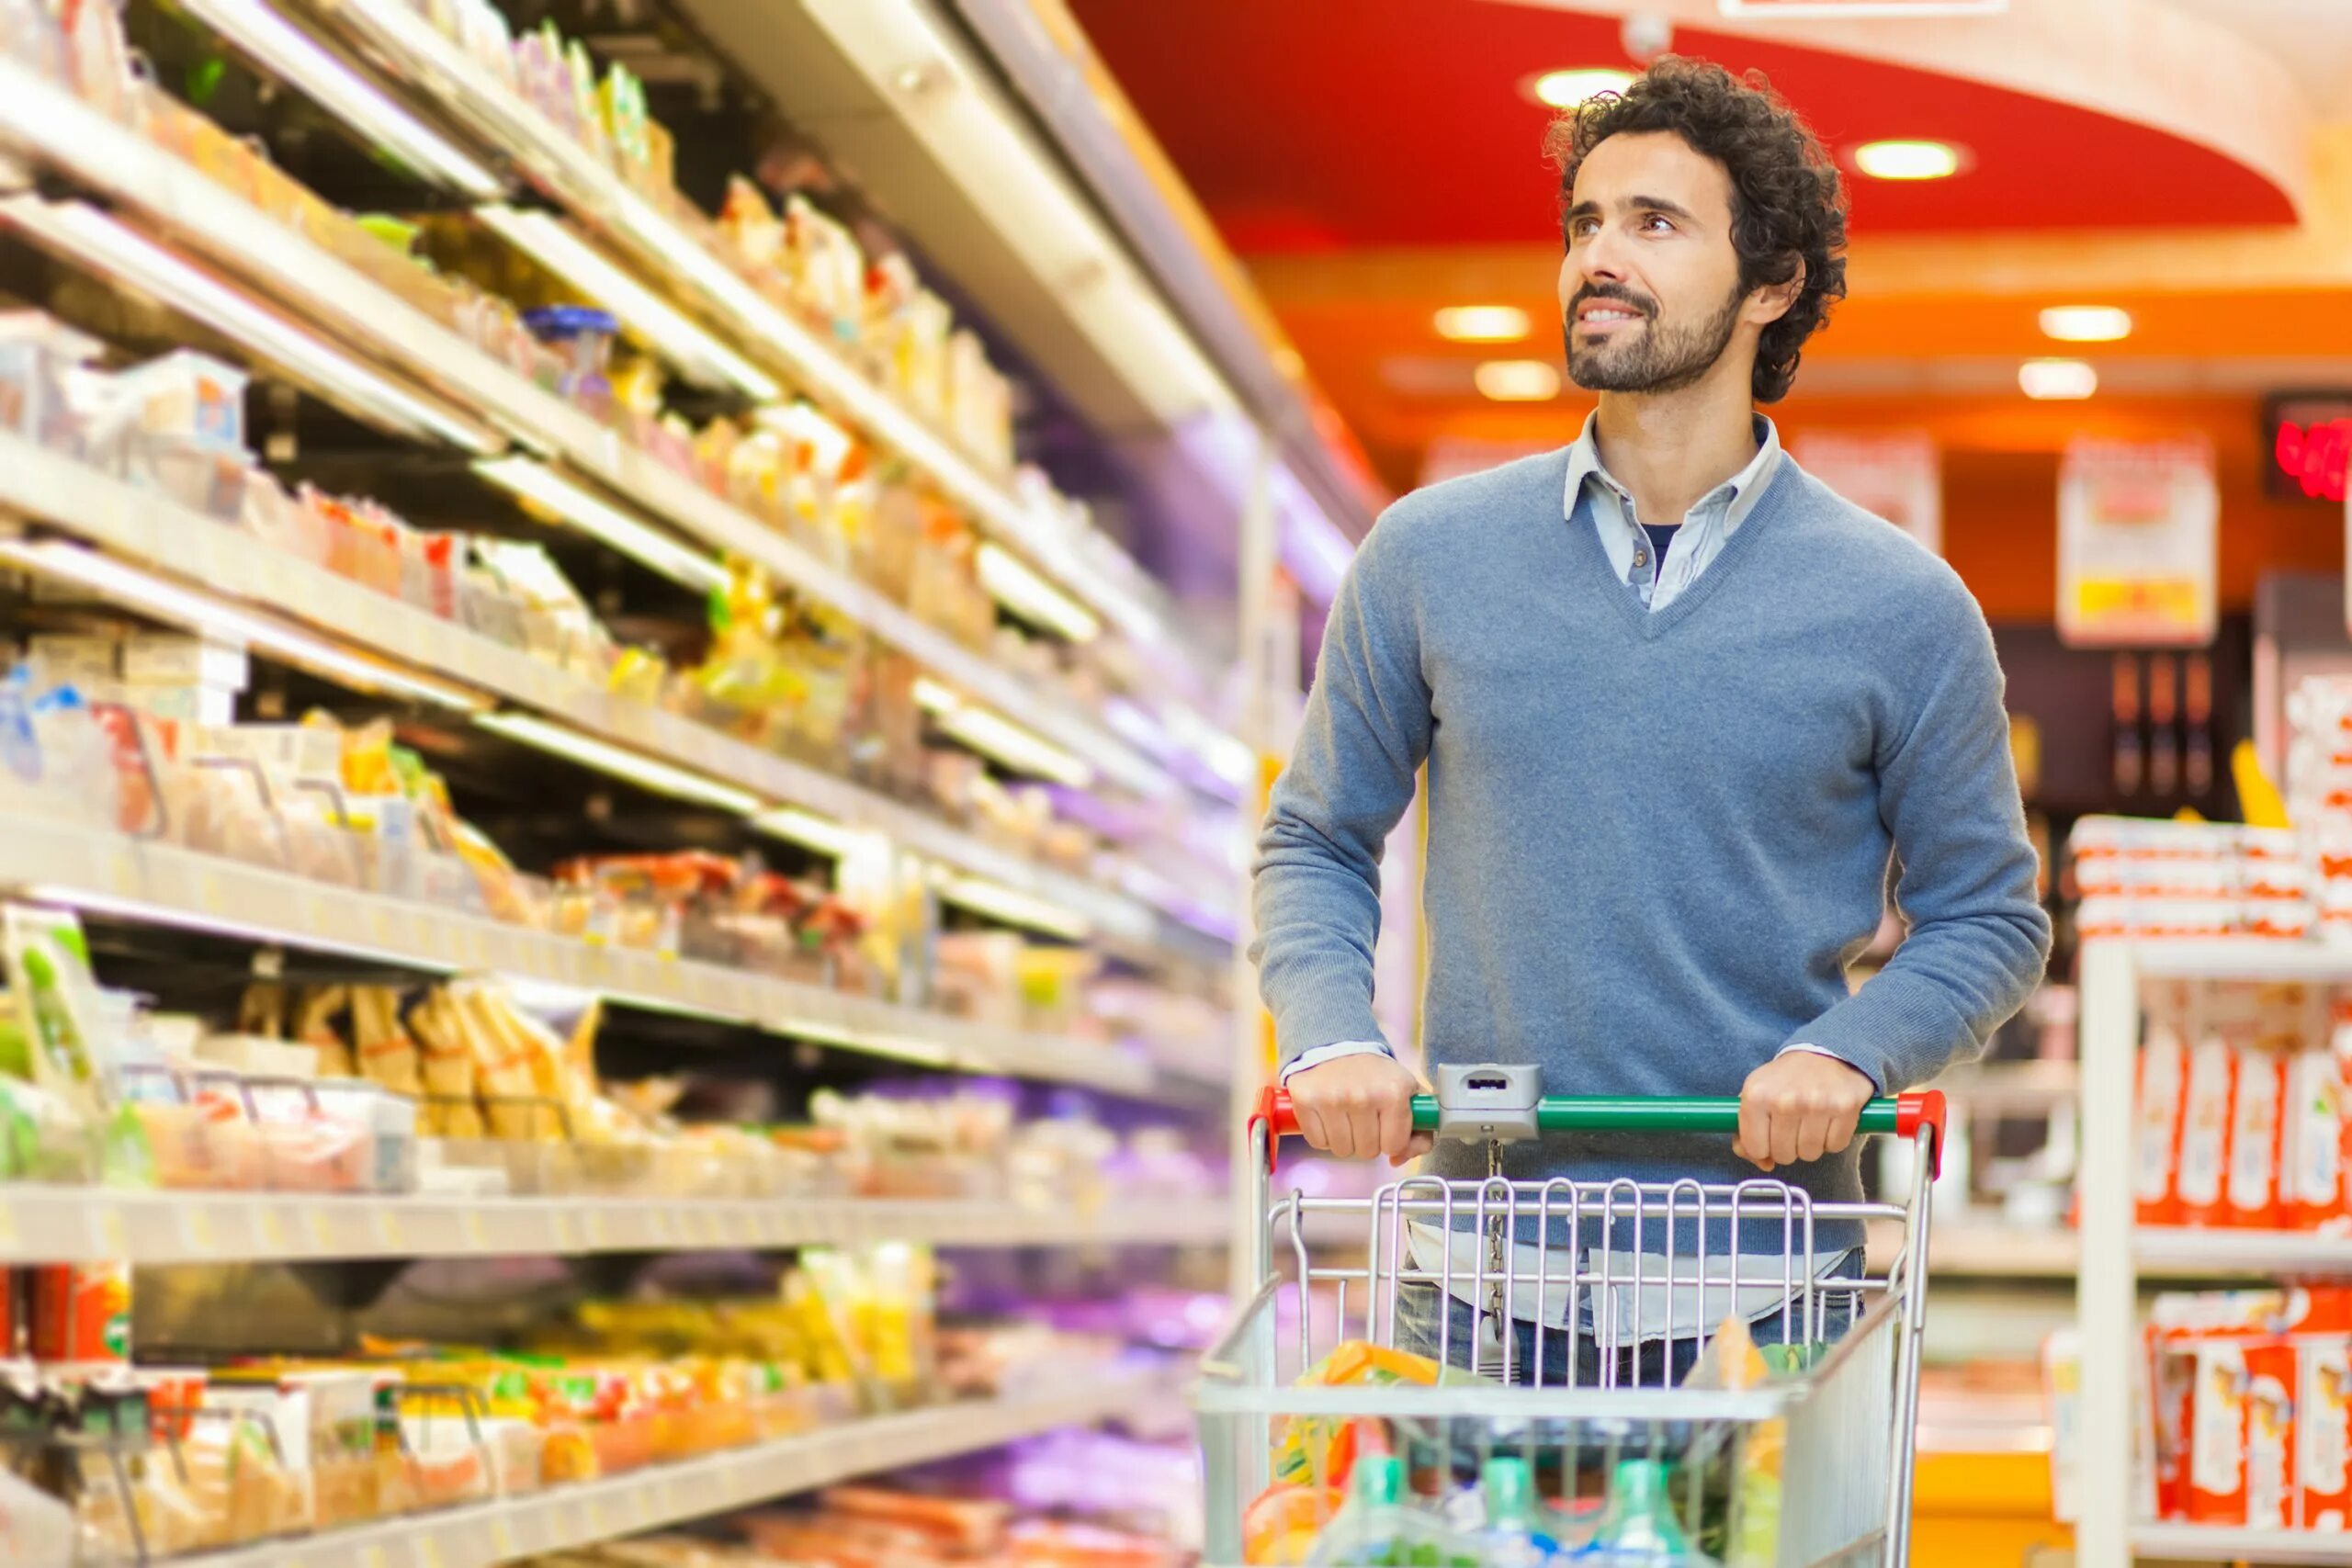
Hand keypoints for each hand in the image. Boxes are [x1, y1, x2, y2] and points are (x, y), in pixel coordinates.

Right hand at [1286, 1054, 1433, 1164]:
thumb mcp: (1407, 1092)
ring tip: (1345, 1116)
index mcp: (1394, 1092)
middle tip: (1363, 1117)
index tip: (1385, 1124)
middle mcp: (1363, 1095)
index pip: (1394, 1145)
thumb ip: (1420, 1130)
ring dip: (1344, 1139)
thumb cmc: (1374, 1074)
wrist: (1336, 1044)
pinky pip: (1319, 1142)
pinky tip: (1328, 1116)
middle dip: (1367, 1140)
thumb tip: (1399, 1159)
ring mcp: (1333, 1099)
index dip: (1390, 1139)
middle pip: (1367, 1151)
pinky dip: (1323, 1135)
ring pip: (1342, 1150)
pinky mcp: (1306, 1101)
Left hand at [1735, 1053, 1873, 1172]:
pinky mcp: (1844, 1107)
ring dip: (1811, 1144)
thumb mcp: (1756, 1095)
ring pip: (1809, 1154)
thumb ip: (1747, 1132)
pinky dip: (1832, 1139)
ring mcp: (1816, 1104)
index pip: (1755, 1148)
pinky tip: (1828, 1120)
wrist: (1826, 1053)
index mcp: (1756, 1095)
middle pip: (1784, 1155)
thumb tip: (1762, 1163)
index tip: (1769, 1136)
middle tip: (1793, 1126)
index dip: (1762, 1148)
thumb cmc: (1788, 1079)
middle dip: (1788, 1147)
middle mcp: (1785, 1099)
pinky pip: (1835, 1146)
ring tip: (1810, 1121)